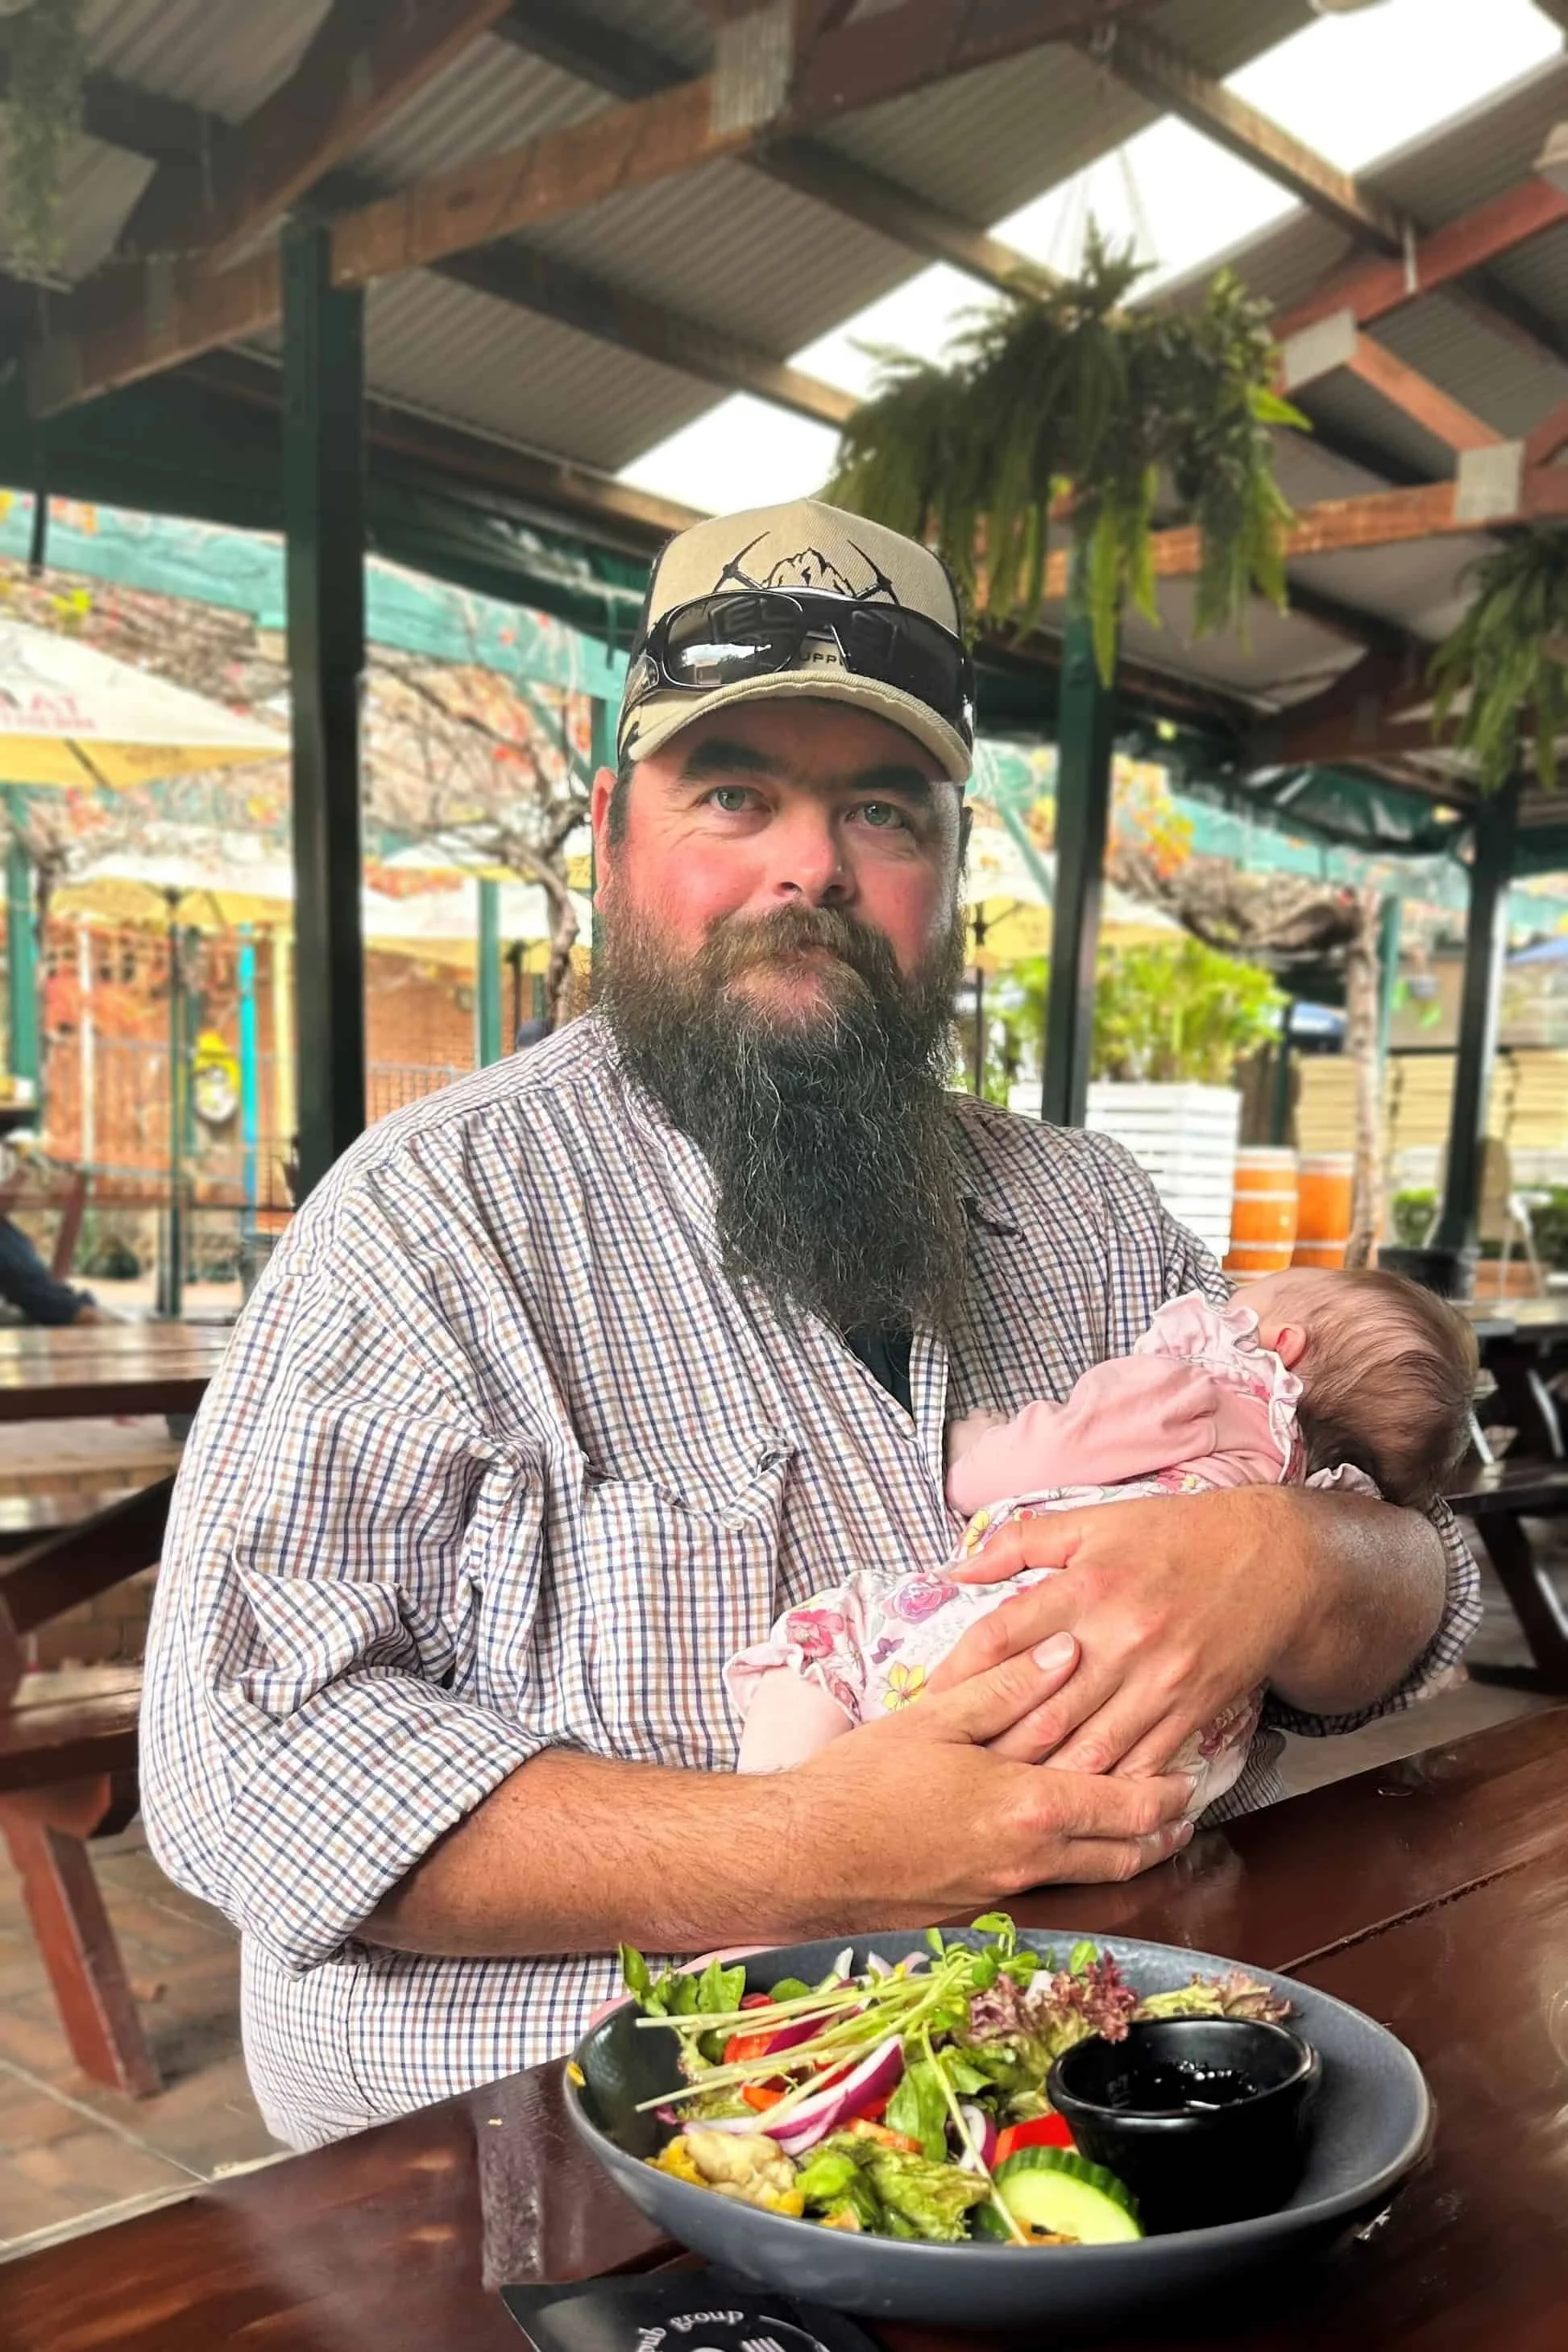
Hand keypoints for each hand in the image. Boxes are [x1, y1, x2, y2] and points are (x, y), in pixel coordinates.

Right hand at [781, 1629, 1195, 1922]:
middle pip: (1124, 1855)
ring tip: (1146, 1833)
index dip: (1169, 1792)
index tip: (1191, 1777)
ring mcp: (1004, 1892)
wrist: (804, 1857)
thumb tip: (1068, 1650)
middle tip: (1184, 1810)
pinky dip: (1074, 1865)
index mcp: (1029, 1806)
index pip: (1129, 1805)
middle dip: (1163, 1833)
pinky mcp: (976, 1909)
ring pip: (1089, 1877)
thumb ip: (1007, 1685)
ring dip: (1126, 1855)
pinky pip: (1046, 1887)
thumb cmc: (863, 1782)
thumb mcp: (935, 1717)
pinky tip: (1063, 1844)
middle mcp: (1029, 1859)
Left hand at [929, 1487, 1312, 1779]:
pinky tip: (1075, 1808)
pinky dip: (1106, 1792)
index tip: (928, 1701)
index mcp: (1084, 1586)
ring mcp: (1157, 1682)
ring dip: (1041, 1781)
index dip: (956, 1674)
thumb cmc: (1175, 1537)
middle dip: (990, 1747)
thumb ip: (1020, 1543)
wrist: (1273, 1560)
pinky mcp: (1191, 1712)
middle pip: (1038, 1709)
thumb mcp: (1093, 1522)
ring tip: (998, 1800)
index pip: (1000, 1638)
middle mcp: (1117, 1639)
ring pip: (1086, 1752)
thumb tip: (956, 1569)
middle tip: (949, 1770)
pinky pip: (1140, 1766)